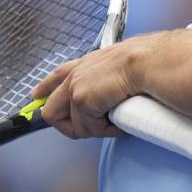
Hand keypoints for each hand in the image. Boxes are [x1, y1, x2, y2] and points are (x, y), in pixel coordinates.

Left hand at [31, 35, 156, 138]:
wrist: (155, 61)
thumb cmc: (153, 63)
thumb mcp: (129, 65)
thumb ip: (116, 77)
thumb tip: (121, 93)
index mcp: (90, 62)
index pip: (58, 74)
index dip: (45, 88)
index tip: (36, 96)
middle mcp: (78, 72)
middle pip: (51, 109)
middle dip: (69, 125)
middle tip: (93, 128)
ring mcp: (77, 86)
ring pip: (73, 125)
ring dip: (96, 129)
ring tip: (118, 121)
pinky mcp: (82, 100)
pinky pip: (87, 129)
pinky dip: (107, 130)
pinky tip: (121, 120)